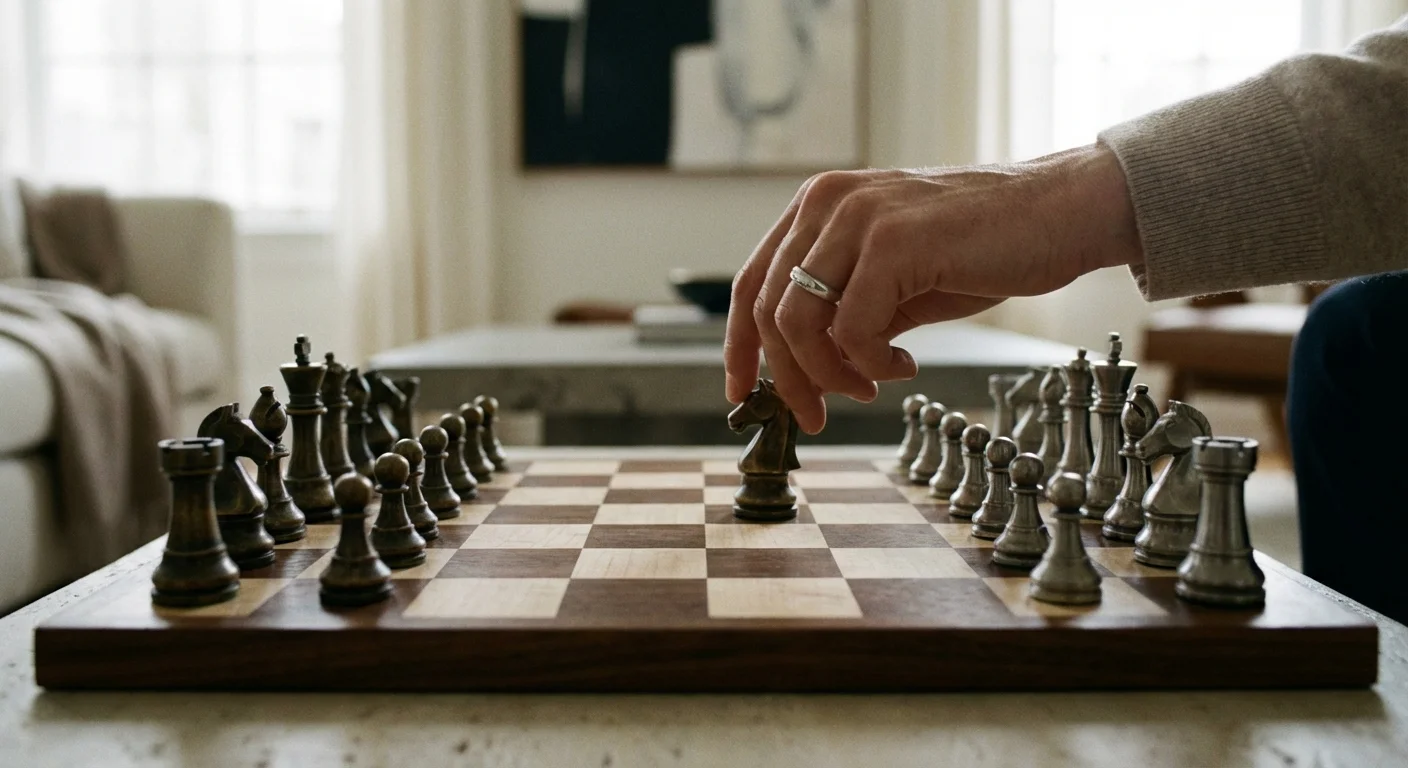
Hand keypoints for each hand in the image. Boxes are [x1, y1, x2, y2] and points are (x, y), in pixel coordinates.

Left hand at [724, 143, 1141, 433]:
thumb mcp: (894, 279)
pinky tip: (904, 366)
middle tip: (816, 415)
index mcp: (819, 204)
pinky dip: (871, 364)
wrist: (1060, 214)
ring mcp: (857, 216)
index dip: (739, 346)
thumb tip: (801, 371)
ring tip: (869, 386)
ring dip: (829, 374)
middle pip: (767, 310)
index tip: (744, 393)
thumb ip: (843, 310)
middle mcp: (827, 202)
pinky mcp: (892, 242)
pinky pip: (850, 329)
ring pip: (798, 323)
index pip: (750, 282)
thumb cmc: (983, 247)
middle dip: (788, 377)